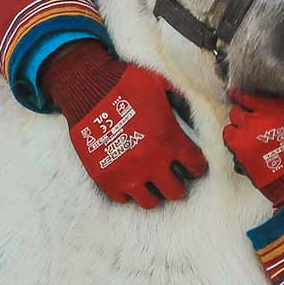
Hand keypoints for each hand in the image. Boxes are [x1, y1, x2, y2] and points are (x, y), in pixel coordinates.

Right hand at [40, 41, 207, 208]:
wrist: (87, 87)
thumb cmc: (125, 83)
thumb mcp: (161, 84)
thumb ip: (180, 102)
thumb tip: (192, 116)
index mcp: (169, 139)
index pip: (195, 166)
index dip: (196, 165)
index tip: (191, 164)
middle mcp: (151, 161)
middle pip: (176, 191)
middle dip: (177, 183)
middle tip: (171, 174)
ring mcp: (127, 174)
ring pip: (150, 202)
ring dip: (152, 191)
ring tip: (149, 180)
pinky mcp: (105, 178)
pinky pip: (122, 198)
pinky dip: (127, 191)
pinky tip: (127, 177)